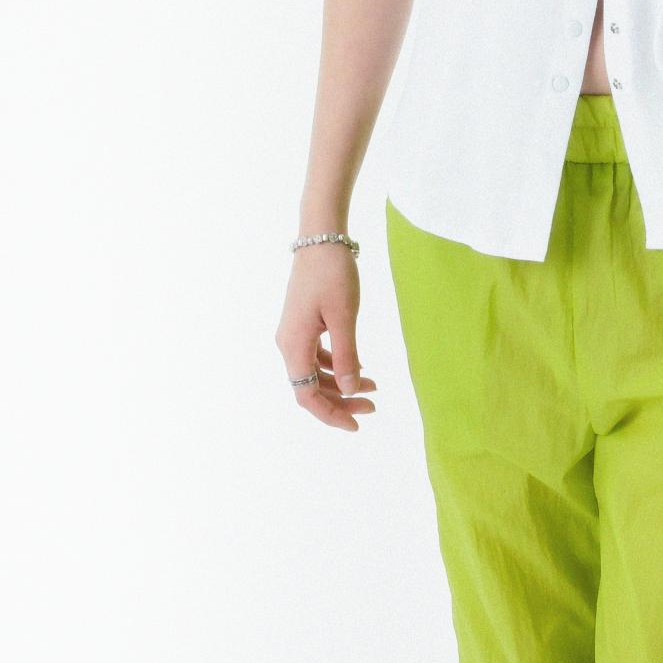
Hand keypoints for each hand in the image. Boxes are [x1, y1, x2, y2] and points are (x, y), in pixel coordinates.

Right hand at [275, 249, 379, 432]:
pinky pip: (317, 355)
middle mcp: (288, 343)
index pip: (307, 394)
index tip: (357, 424)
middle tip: (374, 405)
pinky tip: (358, 365)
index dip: (331, 414)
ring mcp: (294, 333)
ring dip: (342, 383)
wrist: (321, 239)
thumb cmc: (333, 274)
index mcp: (294, 345)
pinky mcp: (303, 324)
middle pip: (311, 386)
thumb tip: (348, 389)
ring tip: (373, 386)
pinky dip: (337, 365)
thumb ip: (346, 356)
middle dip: (342, 400)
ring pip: (315, 372)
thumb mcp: (344, 317)